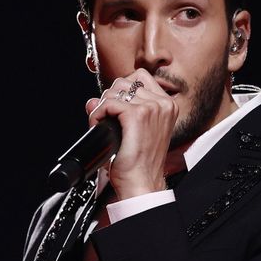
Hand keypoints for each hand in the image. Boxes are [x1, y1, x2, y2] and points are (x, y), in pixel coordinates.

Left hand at [86, 71, 177, 199]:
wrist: (141, 182)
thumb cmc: (139, 163)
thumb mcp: (133, 131)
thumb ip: (116, 109)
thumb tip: (93, 100)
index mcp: (168, 106)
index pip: (140, 77)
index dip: (122, 90)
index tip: (116, 109)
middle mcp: (163, 104)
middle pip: (124, 82)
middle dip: (110, 98)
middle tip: (106, 119)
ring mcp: (152, 108)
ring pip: (115, 91)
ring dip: (103, 107)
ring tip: (103, 124)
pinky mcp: (137, 115)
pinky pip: (108, 103)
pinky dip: (98, 115)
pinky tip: (100, 127)